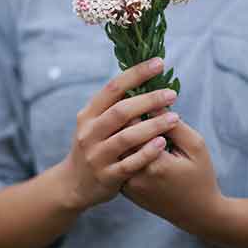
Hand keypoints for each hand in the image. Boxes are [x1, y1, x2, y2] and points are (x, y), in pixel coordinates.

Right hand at [58, 57, 179, 211]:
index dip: (136, 74)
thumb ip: (113, 105)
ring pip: (127, 137)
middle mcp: (90, 133)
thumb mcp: (93, 123)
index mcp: (88, 115)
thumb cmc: (93, 146)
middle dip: (149, 100)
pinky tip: (163, 143)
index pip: (113, 88)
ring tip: (175, 117)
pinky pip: (129, 164)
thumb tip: (142, 77)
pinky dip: (147, 153)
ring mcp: (97, 156)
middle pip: (121, 111)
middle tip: (172, 93)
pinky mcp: (107, 177)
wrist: (72, 185)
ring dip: (152, 126)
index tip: (159, 62)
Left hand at [121, 110, 224, 232]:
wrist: (197, 214)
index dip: (134, 105)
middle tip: (133, 100)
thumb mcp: (196, 146)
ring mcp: (128, 185)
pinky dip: (122, 148)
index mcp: (155, 163)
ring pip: (115, 150)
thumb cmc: (201, 177)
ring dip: (121, 132)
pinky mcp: (125, 190)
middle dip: (125, 116)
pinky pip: (118, 162)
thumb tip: (153, 102)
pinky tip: (132, 138)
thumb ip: (174, 124)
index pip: (131, 125)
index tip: (139, 93)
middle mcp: (136, 175)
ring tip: (133, 119)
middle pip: (118, 136)